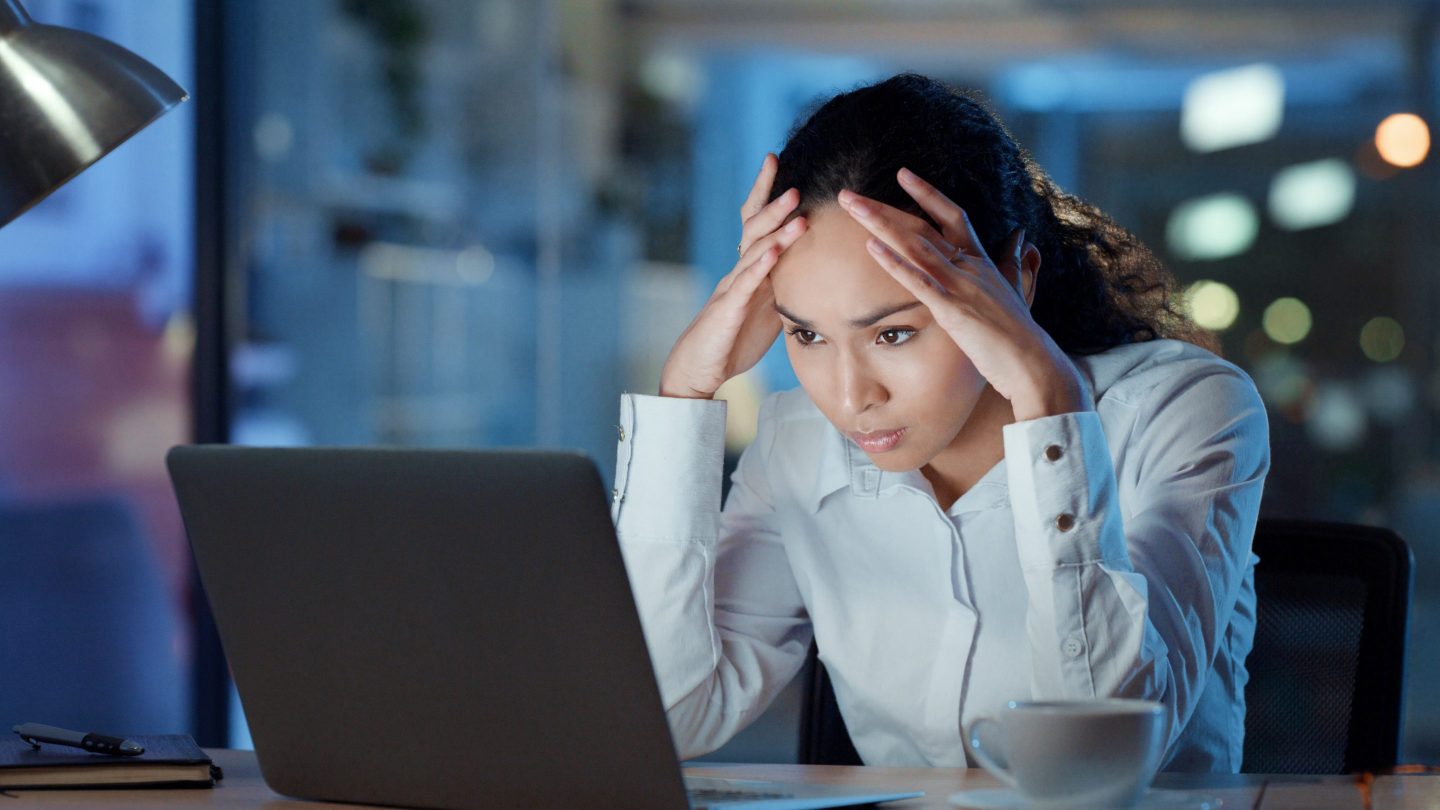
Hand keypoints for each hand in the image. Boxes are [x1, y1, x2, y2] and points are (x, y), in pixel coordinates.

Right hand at [659, 154, 808, 398]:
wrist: (700, 368)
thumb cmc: (733, 339)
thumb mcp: (767, 308)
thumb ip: (784, 286)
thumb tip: (814, 271)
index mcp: (750, 270)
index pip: (756, 223)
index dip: (765, 192)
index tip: (776, 160)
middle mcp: (739, 271)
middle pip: (754, 228)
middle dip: (773, 203)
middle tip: (794, 184)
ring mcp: (733, 288)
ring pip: (754, 251)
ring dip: (777, 229)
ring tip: (796, 210)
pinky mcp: (729, 309)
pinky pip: (746, 284)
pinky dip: (762, 266)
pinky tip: (775, 253)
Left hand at [838, 168, 1087, 420]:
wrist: (1031, 361)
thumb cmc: (1019, 331)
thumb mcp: (1016, 287)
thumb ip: (1013, 260)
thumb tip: (1021, 235)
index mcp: (980, 259)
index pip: (952, 215)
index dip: (927, 193)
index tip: (902, 174)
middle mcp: (968, 265)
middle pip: (920, 226)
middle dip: (882, 208)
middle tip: (849, 195)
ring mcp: (959, 284)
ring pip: (914, 245)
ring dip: (879, 223)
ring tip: (851, 207)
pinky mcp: (951, 308)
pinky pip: (918, 280)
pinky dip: (894, 262)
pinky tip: (871, 246)